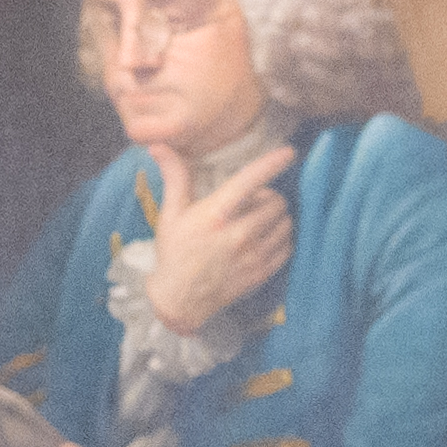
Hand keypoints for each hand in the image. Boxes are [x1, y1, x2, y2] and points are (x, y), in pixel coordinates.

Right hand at [139, 140, 298, 333]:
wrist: (179, 300)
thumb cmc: (174, 253)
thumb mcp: (170, 214)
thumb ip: (174, 177)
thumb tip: (158, 145)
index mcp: (215, 215)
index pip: (250, 181)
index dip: (272, 163)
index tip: (288, 152)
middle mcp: (238, 234)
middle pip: (275, 201)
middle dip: (268, 197)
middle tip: (253, 203)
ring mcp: (253, 255)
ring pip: (285, 223)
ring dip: (277, 217)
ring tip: (259, 220)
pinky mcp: (261, 272)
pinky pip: (287, 246)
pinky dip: (282, 238)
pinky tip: (266, 238)